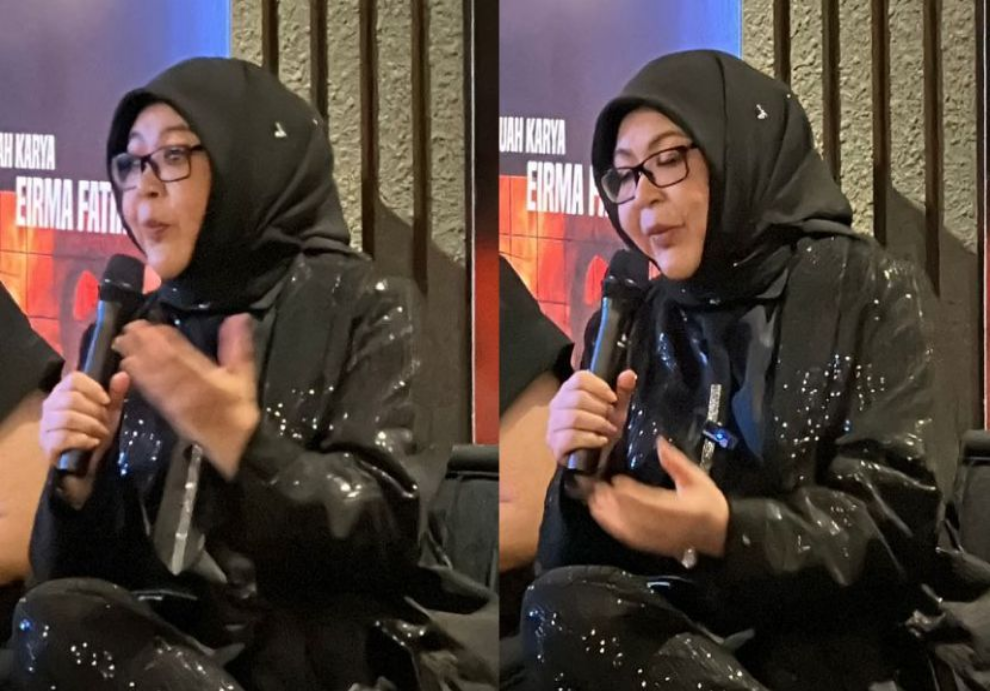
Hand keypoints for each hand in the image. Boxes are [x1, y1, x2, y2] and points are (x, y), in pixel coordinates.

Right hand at [39, 371, 129, 507]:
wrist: (91, 462)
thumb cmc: (98, 432)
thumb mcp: (111, 412)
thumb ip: (116, 393)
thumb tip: (122, 375)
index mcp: (64, 392)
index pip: (73, 379)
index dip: (92, 388)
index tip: (106, 401)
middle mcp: (50, 405)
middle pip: (70, 399)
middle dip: (94, 412)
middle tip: (105, 422)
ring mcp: (45, 426)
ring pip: (66, 418)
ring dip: (90, 426)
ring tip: (100, 433)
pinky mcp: (46, 445)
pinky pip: (62, 437)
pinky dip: (82, 439)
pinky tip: (92, 443)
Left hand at [113, 314, 259, 479]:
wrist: (233, 445)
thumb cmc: (238, 409)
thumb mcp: (244, 376)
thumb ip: (238, 347)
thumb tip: (238, 318)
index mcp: (208, 377)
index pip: (184, 354)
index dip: (167, 339)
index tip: (153, 325)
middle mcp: (190, 387)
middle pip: (164, 363)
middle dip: (146, 345)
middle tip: (130, 327)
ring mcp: (177, 400)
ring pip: (155, 375)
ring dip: (138, 358)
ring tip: (123, 342)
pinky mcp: (169, 411)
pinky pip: (152, 392)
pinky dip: (140, 378)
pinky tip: (128, 367)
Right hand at [545, 369, 636, 466]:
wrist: (596, 458)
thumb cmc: (603, 428)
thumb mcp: (616, 409)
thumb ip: (623, 391)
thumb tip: (628, 374)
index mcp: (569, 390)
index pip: (579, 378)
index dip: (599, 386)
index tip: (613, 399)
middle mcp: (557, 404)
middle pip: (577, 398)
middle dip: (601, 409)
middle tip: (610, 418)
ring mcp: (553, 424)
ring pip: (574, 417)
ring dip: (597, 424)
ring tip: (608, 430)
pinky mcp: (554, 443)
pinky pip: (570, 437)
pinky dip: (590, 438)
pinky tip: (600, 440)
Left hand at [587, 437, 728, 558]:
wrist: (721, 534)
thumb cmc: (709, 504)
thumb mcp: (698, 479)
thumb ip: (677, 462)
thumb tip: (659, 442)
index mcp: (680, 509)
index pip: (651, 501)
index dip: (631, 492)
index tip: (615, 480)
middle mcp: (667, 526)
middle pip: (634, 516)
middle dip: (613, 503)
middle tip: (597, 488)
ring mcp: (659, 538)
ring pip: (629, 529)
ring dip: (610, 516)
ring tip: (594, 501)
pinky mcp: (653, 546)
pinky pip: (630, 538)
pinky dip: (614, 528)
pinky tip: (603, 518)